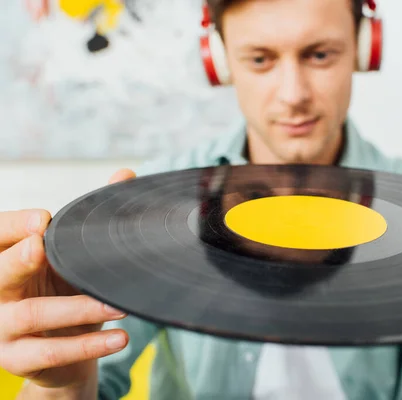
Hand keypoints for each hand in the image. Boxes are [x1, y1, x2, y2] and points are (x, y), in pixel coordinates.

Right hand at [0, 169, 135, 389]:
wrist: (62, 351)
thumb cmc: (65, 292)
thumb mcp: (75, 257)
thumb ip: (94, 219)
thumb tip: (125, 174)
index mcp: (7, 258)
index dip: (14, 226)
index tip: (43, 219)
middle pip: (0, 272)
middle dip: (19, 259)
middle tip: (42, 246)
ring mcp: (1, 328)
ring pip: (33, 314)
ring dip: (79, 308)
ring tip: (119, 305)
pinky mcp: (16, 359)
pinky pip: (50, 353)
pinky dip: (88, 345)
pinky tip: (121, 337)